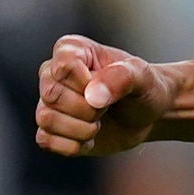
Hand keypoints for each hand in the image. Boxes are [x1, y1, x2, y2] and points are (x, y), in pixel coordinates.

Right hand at [35, 36, 173, 156]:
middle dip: (87, 109)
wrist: (147, 115)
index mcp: (71, 49)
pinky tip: (90, 138)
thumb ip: (121, 78)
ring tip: (99, 123)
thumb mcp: (142, 76)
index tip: (108, 87)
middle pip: (52, 94)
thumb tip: (92, 96)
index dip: (88, 85)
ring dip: (81, 129)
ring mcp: (48, 101)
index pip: (64, 67)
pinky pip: (46, 140)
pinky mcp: (49, 129)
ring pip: (46, 118)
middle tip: (107, 107)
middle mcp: (52, 73)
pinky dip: (74, 145)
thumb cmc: (143, 88)